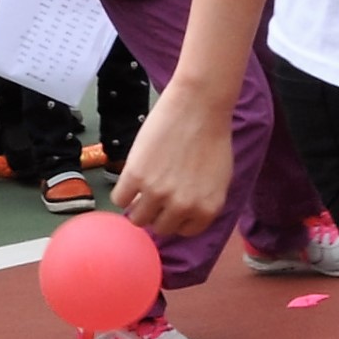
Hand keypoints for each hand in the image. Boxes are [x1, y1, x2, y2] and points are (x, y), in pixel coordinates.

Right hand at [112, 81, 232, 242]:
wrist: (198, 106)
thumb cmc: (212, 137)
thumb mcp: (219, 179)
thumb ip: (202, 202)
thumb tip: (181, 217)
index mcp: (207, 209)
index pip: (184, 231)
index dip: (176, 217)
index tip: (170, 206)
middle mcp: (183, 206)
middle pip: (159, 227)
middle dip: (156, 213)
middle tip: (153, 195)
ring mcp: (157, 193)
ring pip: (137, 218)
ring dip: (137, 206)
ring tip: (141, 189)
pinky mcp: (136, 177)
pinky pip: (119, 200)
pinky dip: (123, 192)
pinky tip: (131, 178)